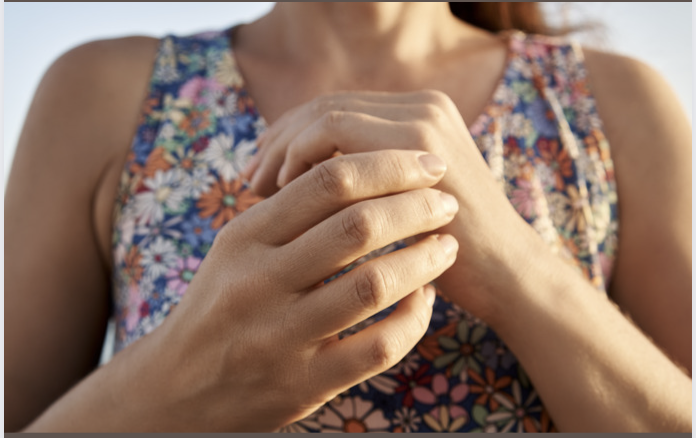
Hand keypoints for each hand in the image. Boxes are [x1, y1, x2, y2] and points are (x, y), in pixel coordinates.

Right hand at [136, 149, 458, 430]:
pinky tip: (424, 299)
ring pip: (373, 284)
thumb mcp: (236, 250)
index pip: (326, 182)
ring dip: (424, 259)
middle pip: (356, 226)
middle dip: (416, 206)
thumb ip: (288, 213)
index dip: (388, 167)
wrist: (177, 389)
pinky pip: (378, 347)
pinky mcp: (302, 385)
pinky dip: (414, 318)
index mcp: (244, 238)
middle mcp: (258, 283)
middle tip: (445, 202)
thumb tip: (362, 168)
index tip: (426, 165)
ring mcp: (280, 337)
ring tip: (446, 246)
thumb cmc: (220, 307)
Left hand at [243, 90, 541, 324]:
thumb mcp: (397, 205)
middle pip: (324, 106)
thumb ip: (361, 181)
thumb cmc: (444, 250)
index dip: (289, 136)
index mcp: (416, 114)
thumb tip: (292, 178)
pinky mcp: (421, 144)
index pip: (333, 110)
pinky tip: (286, 193)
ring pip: (324, 115)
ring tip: (262, 188)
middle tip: (251, 179)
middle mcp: (421, 105)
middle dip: (279, 140)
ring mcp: (423, 119)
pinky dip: (301, 158)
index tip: (262, 173)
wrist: (504, 274)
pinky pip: (336, 135)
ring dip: (285, 149)